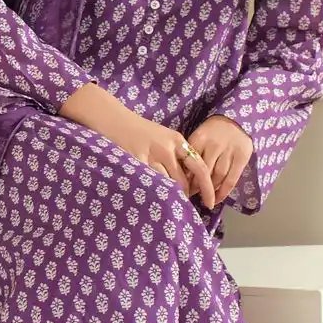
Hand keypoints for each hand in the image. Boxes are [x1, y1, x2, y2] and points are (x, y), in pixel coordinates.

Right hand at [59, 83, 216, 206]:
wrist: (112, 118)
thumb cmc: (137, 130)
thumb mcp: (162, 137)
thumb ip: (176, 155)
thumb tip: (188, 183)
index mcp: (177, 141)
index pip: (200, 168)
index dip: (207, 188)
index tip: (210, 202)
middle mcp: (167, 148)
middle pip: (184, 182)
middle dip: (184, 196)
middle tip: (179, 204)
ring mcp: (151, 155)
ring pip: (167, 185)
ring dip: (167, 196)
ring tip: (162, 201)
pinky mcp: (136, 161)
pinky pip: (149, 183)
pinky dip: (152, 192)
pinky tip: (149, 195)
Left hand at [181, 113, 252, 205]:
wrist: (235, 119)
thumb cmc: (211, 132)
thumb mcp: (197, 137)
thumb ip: (190, 153)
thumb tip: (181, 177)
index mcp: (199, 138)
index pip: (189, 162)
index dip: (185, 178)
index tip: (182, 188)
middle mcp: (214, 144)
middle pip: (203, 171)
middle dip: (196, 186)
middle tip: (192, 195)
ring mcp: (229, 150)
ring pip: (218, 176)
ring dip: (210, 189)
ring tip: (204, 198)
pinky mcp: (242, 156)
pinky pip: (232, 179)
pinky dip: (224, 192)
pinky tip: (218, 199)